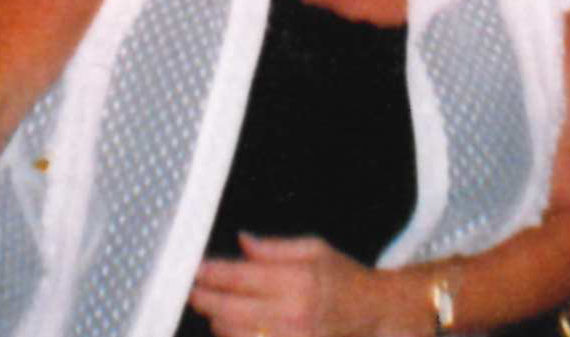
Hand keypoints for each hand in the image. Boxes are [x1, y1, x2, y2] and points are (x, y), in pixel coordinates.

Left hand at [186, 233, 399, 336]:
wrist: (375, 315)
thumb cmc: (345, 280)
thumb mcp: (315, 249)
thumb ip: (274, 247)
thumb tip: (242, 241)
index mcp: (296, 281)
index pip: (238, 278)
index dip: (210, 274)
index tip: (194, 269)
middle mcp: (291, 315)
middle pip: (227, 311)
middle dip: (204, 299)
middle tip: (194, 289)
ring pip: (232, 335)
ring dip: (218, 321)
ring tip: (216, 307)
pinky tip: (234, 327)